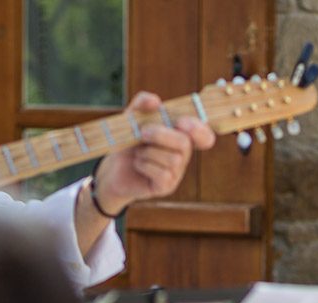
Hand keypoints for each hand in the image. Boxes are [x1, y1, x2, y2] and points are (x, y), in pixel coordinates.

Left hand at [91, 92, 215, 216]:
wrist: (114, 167)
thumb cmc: (128, 141)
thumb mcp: (132, 117)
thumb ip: (142, 103)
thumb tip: (155, 101)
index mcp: (181, 135)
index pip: (204, 135)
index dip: (199, 129)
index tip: (181, 123)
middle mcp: (183, 154)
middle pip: (185, 143)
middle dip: (161, 135)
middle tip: (142, 133)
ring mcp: (176, 172)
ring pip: (172, 160)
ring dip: (148, 152)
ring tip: (138, 153)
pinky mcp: (166, 186)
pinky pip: (163, 174)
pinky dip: (145, 166)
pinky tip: (138, 164)